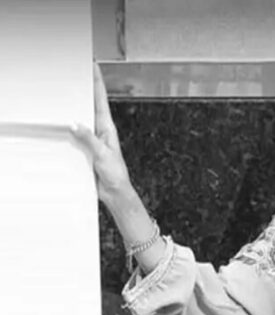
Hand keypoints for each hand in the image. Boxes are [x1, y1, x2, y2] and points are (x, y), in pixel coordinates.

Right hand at [70, 62, 132, 204]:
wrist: (115, 192)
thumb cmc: (116, 174)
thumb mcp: (103, 154)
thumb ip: (89, 139)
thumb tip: (75, 123)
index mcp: (107, 128)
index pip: (101, 100)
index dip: (97, 82)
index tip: (94, 66)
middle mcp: (100, 131)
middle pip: (90, 104)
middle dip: (85, 88)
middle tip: (77, 71)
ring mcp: (93, 139)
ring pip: (81, 118)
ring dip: (75, 106)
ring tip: (67, 90)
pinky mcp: (86, 148)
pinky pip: (75, 134)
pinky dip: (68, 126)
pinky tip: (61, 122)